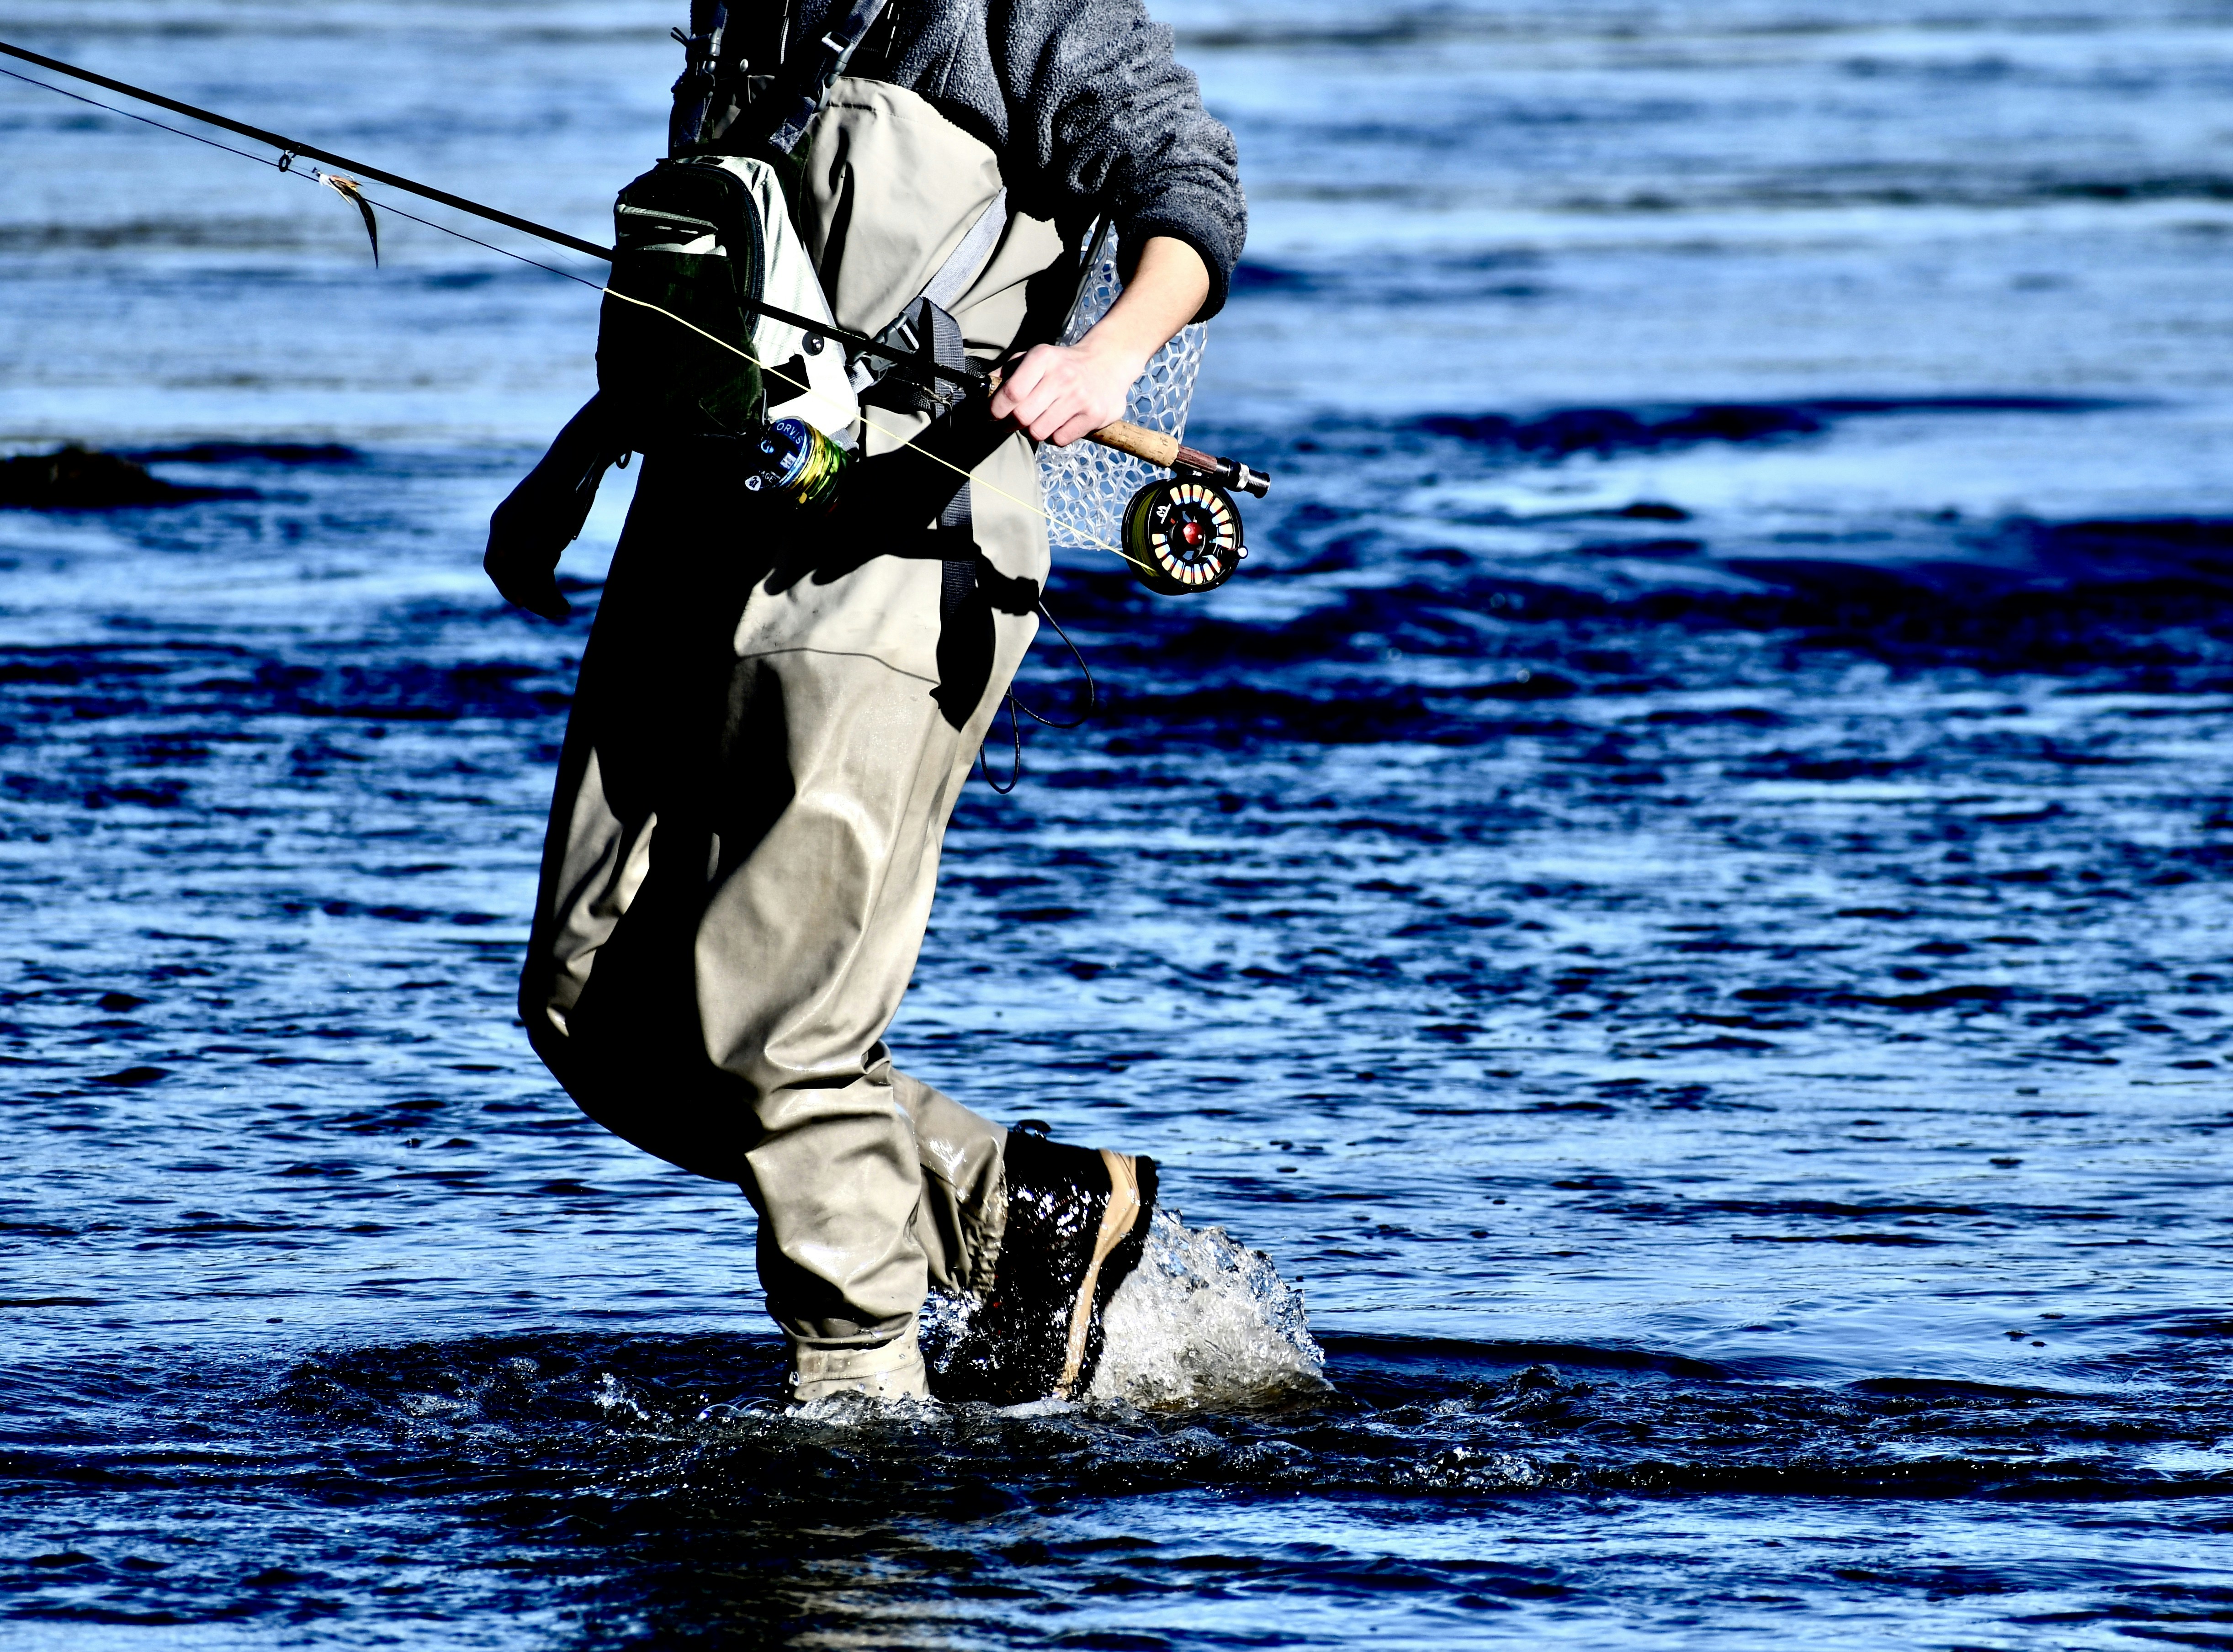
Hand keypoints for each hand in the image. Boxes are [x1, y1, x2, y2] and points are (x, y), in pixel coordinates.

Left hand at [988, 338, 1141, 447]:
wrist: (1109, 361)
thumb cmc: (1063, 363)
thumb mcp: (1036, 356)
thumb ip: (1008, 371)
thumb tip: (983, 387)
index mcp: (1043, 359)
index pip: (1011, 393)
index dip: (996, 410)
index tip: (993, 415)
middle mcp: (1062, 377)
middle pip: (1022, 417)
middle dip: (1010, 424)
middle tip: (1011, 423)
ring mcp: (1080, 398)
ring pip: (1039, 432)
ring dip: (1033, 431)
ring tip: (1038, 421)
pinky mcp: (1094, 415)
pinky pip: (1060, 440)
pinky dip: (1053, 437)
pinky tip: (1058, 424)